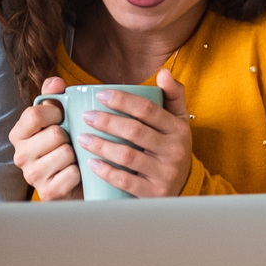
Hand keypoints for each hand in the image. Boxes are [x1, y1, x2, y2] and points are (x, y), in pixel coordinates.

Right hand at [9, 76, 82, 200]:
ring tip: (73, 157)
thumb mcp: (56, 117)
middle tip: (69, 142)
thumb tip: (57, 82)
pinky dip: (79, 172)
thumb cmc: (63, 144)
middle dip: (69, 136)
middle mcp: (20, 155)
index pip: (34, 114)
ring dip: (76, 154)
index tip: (62, 117)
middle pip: (54, 134)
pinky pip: (72, 174)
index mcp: (19, 134)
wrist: (73, 181)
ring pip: (65, 153)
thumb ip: (53, 95)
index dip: (54, 112)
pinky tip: (75, 172)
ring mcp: (32, 176)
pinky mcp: (47, 193)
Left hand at [76, 69, 193, 197]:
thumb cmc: (172, 148)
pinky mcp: (153, 194)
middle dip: (107, 122)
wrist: (183, 188)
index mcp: (177, 129)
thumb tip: (164, 72)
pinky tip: (90, 163)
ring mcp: (164, 173)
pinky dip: (106, 172)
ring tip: (82, 137)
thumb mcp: (178, 122)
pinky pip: (126, 181)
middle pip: (135, 131)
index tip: (100, 94)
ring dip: (101, 146)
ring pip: (128, 156)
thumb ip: (173, 95)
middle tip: (86, 115)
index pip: (148, 110)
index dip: (123, 100)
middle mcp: (174, 151)